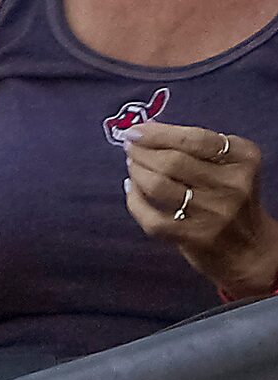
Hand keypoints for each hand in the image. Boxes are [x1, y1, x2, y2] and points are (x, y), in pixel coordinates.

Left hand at [120, 121, 277, 298]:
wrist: (250, 249)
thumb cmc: (232, 199)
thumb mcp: (230, 167)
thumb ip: (198, 148)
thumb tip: (148, 132)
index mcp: (243, 158)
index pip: (195, 138)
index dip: (158, 133)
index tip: (135, 131)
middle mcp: (233, 184)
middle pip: (173, 161)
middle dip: (142, 152)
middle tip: (129, 148)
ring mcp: (214, 212)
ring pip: (159, 185)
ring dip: (137, 172)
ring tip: (131, 166)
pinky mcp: (196, 237)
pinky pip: (151, 217)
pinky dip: (134, 201)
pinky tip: (131, 190)